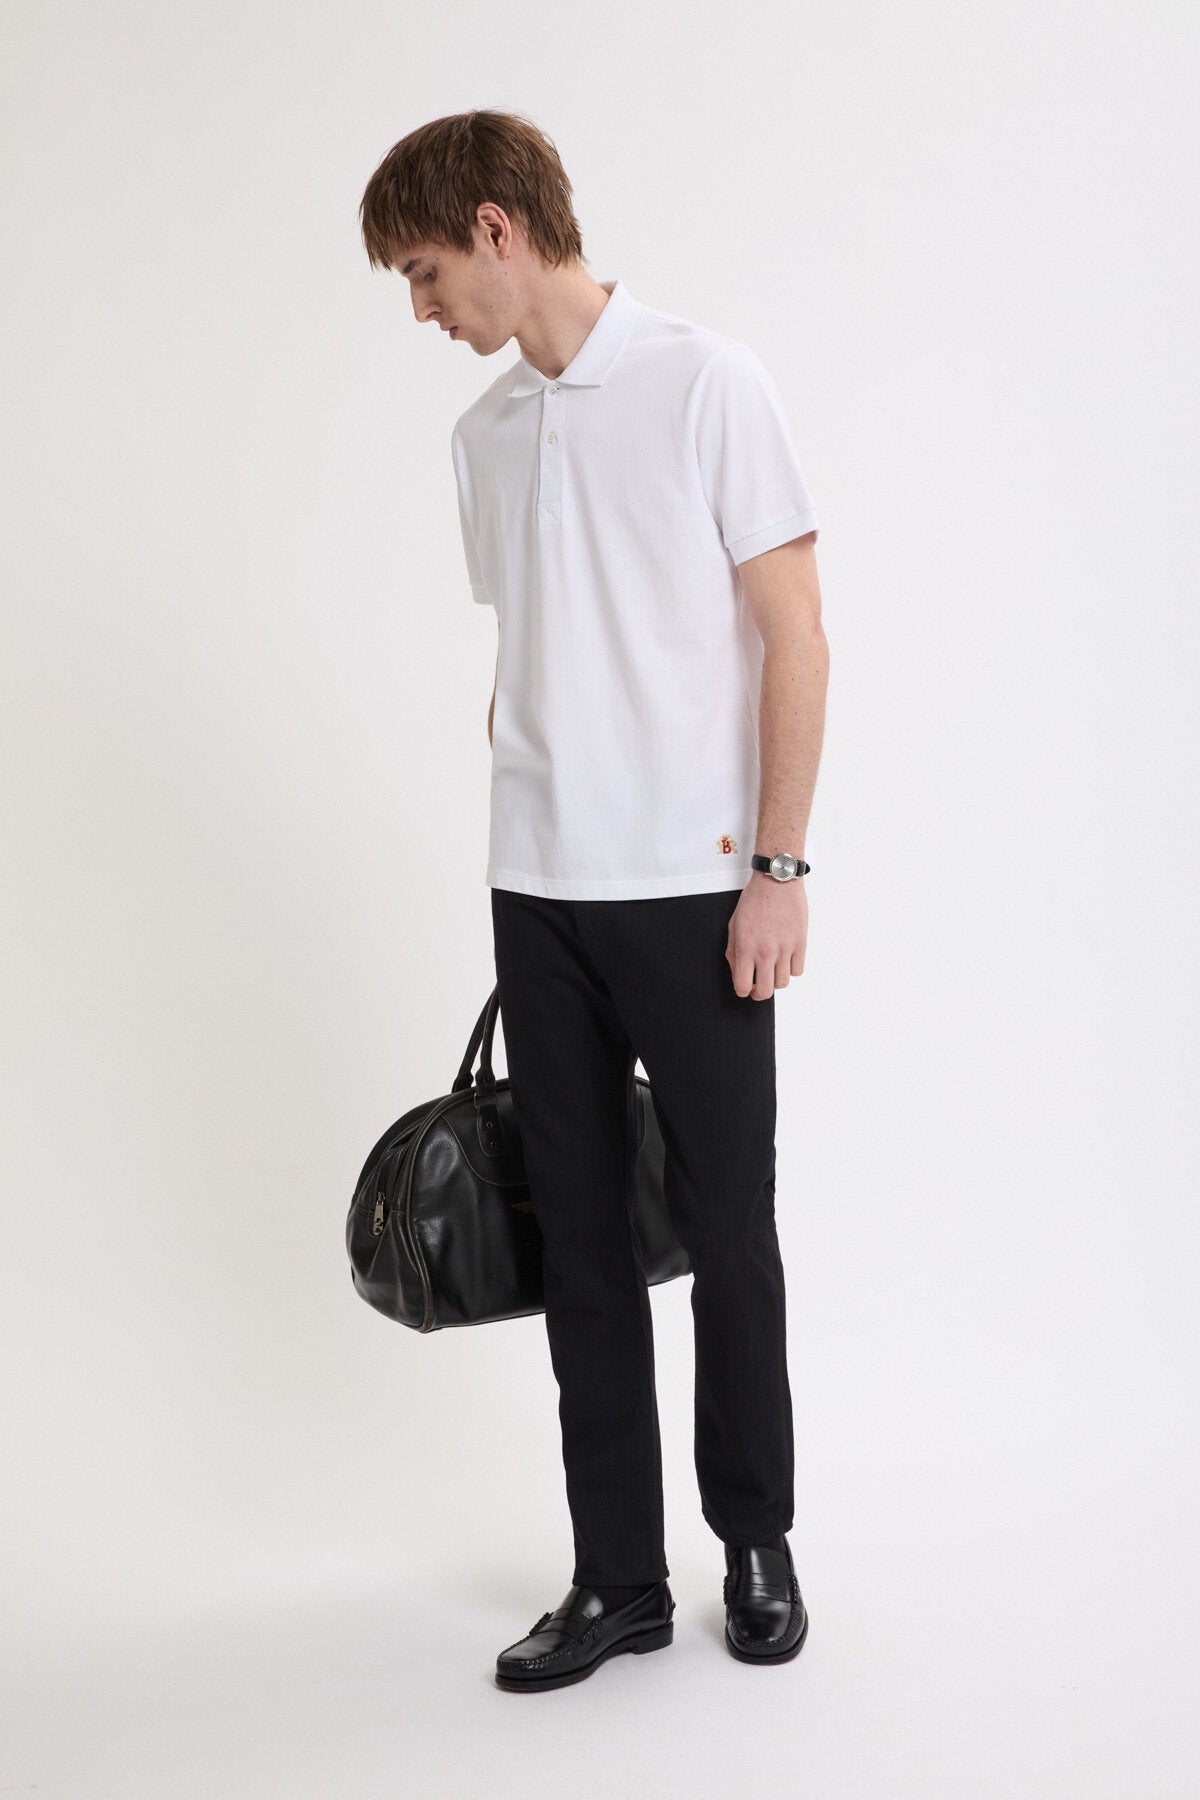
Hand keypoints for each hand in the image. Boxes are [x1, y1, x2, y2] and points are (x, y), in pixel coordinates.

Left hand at [725, 875, 807, 999]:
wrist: (777, 882)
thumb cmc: (753, 901)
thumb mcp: (734, 925)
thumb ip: (733, 952)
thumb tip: (738, 973)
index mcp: (745, 948)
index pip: (743, 987)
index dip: (743, 991)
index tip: (745, 985)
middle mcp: (765, 952)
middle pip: (765, 992)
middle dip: (759, 993)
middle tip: (758, 984)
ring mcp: (784, 949)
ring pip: (782, 983)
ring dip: (776, 980)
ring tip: (772, 968)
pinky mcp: (800, 943)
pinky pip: (797, 971)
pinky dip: (791, 969)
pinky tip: (785, 958)